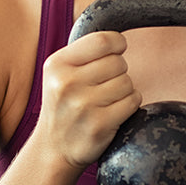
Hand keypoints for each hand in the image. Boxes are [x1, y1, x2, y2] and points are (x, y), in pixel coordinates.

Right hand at [37, 31, 141, 169]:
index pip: (102, 40)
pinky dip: (129, 104)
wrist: (53, 148)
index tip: (117, 50)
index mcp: (57, 64)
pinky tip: (112, 111)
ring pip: (127, 82)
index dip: (117, 43)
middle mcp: (67, 83)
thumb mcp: (60, 72)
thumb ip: (84, 52)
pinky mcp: (99, 126)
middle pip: (118, 62)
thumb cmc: (64, 103)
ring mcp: (82, 106)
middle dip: (118, 71)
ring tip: (106, 100)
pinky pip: (132, 101)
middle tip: (104, 84)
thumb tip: (117, 36)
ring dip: (124, 90)